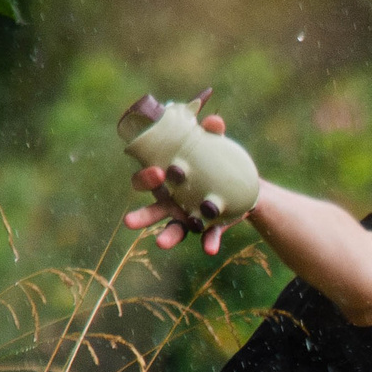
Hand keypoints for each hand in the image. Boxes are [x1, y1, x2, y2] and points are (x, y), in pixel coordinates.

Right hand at [125, 113, 237, 255]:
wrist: (243, 183)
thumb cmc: (215, 160)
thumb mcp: (213, 145)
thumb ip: (211, 133)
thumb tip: (213, 122)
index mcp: (166, 181)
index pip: (145, 180)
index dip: (145, 178)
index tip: (157, 172)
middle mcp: (171, 202)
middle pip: (151, 210)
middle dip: (141, 216)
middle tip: (129, 221)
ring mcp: (188, 217)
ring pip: (173, 230)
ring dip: (167, 237)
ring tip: (161, 244)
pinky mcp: (209, 227)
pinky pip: (206, 237)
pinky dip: (208, 242)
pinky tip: (210, 249)